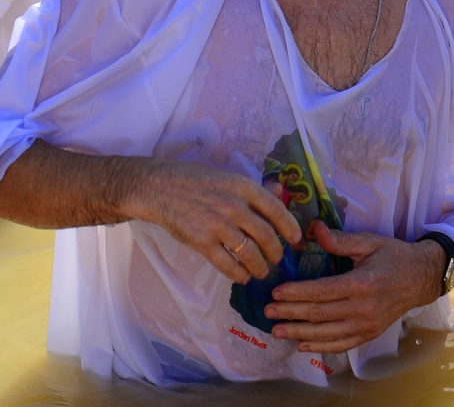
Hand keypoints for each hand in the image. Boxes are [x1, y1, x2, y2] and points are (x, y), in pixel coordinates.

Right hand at [122, 159, 300, 282]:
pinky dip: (239, 274)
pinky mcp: (202, 242)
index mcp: (242, 186)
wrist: (158, 187)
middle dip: (275, 252)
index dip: (290, 228)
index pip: (276, 210)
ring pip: (250, 254)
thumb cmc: (192, 179)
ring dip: (259, 267)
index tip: (295, 240)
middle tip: (276, 259)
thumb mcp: (226, 176)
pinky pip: (227, 264)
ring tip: (260, 271)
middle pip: (266, 236)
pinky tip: (242, 276)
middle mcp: (234, 205)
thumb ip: (252, 189)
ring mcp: (218, 225)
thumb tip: (280, 194)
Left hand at [266, 221, 444, 353]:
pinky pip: (342, 344)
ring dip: (300, 333)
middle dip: (291, 314)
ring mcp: (367, 325)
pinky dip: (321, 347)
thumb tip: (313, 229)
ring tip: (277, 330)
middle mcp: (363, 309)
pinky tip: (302, 345)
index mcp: (361, 284)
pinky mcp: (370, 333)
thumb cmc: (393, 255)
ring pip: (327, 333)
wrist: (421, 277)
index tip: (276, 293)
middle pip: (320, 314)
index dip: (296, 294)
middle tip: (268, 312)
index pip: (321, 292)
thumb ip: (339, 240)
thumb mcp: (368, 241)